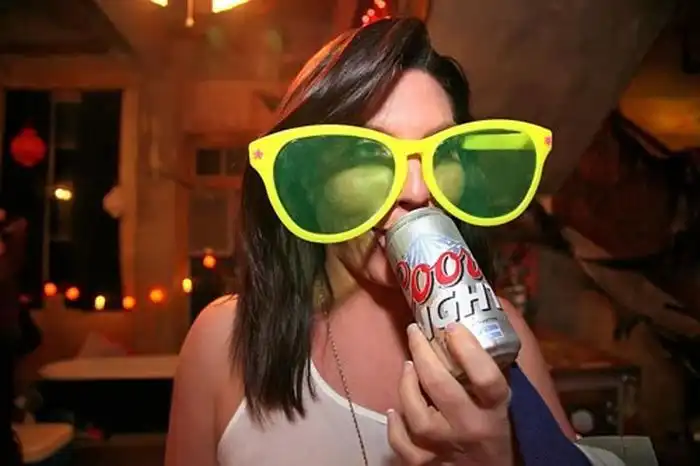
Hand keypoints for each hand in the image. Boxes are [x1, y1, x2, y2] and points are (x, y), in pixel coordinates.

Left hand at [387, 323, 513, 465]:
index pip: (486, 377)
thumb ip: (487, 375)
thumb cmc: (495, 436)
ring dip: (406, 384)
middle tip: (414, 332)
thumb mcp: (501, 407)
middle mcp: (470, 428)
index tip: (452, 326)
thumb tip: (466, 332)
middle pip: (440, 386)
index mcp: (494, 412)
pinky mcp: (423, 464)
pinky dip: (395, 424)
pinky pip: (400, 441)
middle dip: (422, 352)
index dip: (467, 348)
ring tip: (408, 366)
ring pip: (415, 413)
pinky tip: (396, 410)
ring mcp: (444, 448)